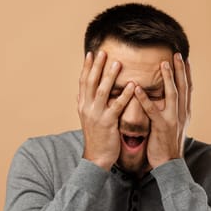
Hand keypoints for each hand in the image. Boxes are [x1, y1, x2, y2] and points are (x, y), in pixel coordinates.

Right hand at [78, 51, 134, 170]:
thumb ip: (83, 105)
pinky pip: (117, 105)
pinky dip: (125, 94)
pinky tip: (133, 85)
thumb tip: (78, 94)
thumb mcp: (86, 120)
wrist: (96, 158)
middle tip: (104, 51)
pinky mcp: (107, 123)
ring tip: (118, 63)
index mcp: (82, 106)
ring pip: (102, 91)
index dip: (87, 67)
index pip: (83, 82)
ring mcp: (96, 115)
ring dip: (110, 76)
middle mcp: (87, 108)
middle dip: (97, 66)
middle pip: (91, 82)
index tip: (91, 53)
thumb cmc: (96, 138)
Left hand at [134, 53, 192, 167]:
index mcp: (184, 112)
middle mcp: (181, 113)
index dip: (186, 73)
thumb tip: (167, 100)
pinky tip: (138, 88)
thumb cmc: (167, 144)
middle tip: (178, 54)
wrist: (169, 164)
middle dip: (181, 69)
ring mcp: (173, 119)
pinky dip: (145, 98)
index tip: (184, 58)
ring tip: (164, 63)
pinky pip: (153, 110)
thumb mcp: (173, 125)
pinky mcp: (162, 127)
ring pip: (173, 94)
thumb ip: (171, 111)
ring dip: (168, 78)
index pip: (187, 88)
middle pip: (183, 87)